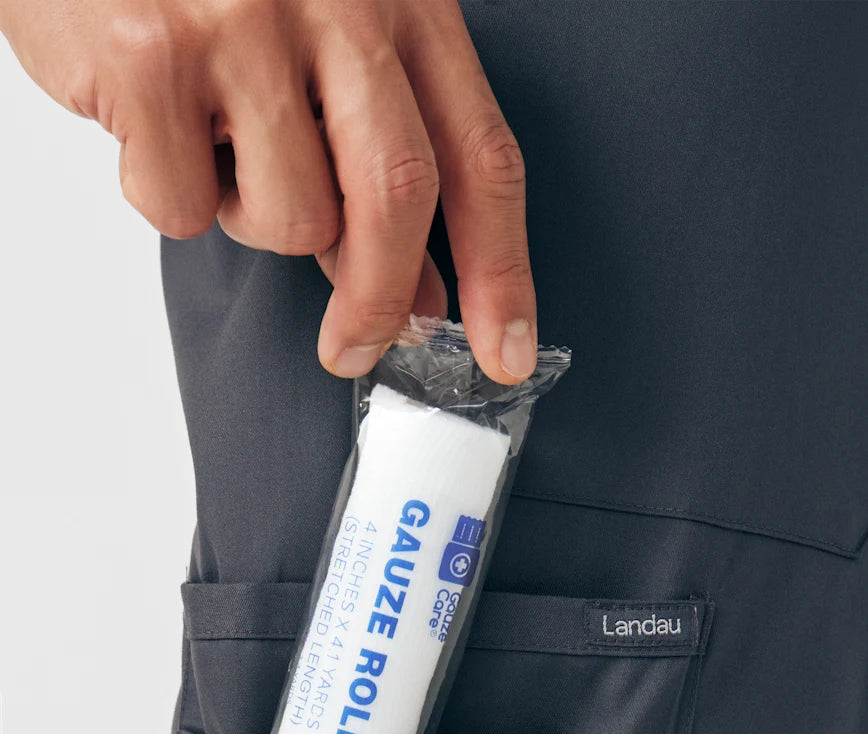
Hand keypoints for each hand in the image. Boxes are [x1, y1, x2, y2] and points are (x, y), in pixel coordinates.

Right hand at [0, 0, 537, 381]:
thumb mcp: (324, 52)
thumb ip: (378, 165)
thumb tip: (422, 295)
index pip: (481, 157)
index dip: (501, 272)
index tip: (507, 353)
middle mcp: (340, 0)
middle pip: (399, 196)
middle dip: (380, 299)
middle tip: (355, 347)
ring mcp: (245, 22)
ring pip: (291, 217)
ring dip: (249, 217)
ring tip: (214, 142)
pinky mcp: (153, 55)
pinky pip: (183, 206)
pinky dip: (166, 191)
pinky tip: (150, 123)